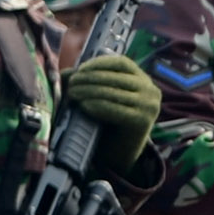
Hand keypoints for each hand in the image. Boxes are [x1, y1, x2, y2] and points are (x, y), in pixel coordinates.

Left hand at [61, 53, 161, 180]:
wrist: (120, 152)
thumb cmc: (108, 121)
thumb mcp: (101, 97)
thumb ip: (88, 82)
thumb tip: (63, 73)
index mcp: (142, 79)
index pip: (122, 63)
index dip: (99, 63)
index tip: (79, 70)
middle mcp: (150, 90)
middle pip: (115, 77)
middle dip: (89, 79)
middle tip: (71, 84)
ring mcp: (149, 106)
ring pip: (114, 92)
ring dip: (90, 91)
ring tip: (72, 94)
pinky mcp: (143, 121)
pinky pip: (116, 109)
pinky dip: (98, 106)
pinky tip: (84, 105)